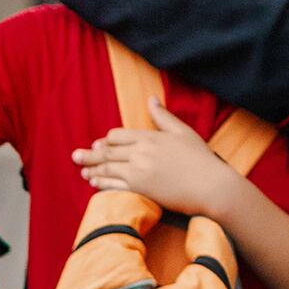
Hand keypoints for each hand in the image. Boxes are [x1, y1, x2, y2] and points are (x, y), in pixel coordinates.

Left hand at [75, 100, 236, 215]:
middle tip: (76, 155)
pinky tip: (93, 182)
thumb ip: (163, 117)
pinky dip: (101, 183)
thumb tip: (150, 99)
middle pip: (108, 151)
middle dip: (91, 154)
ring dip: (92, 168)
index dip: (107, 140)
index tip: (99, 144)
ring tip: (82, 170)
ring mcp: (139, 171)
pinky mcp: (140, 189)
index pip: (119, 135)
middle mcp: (141, 152)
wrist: (211, 187)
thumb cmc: (201, 160)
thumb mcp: (183, 132)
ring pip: (108, 168)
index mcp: (150, 137)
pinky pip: (114, 185)